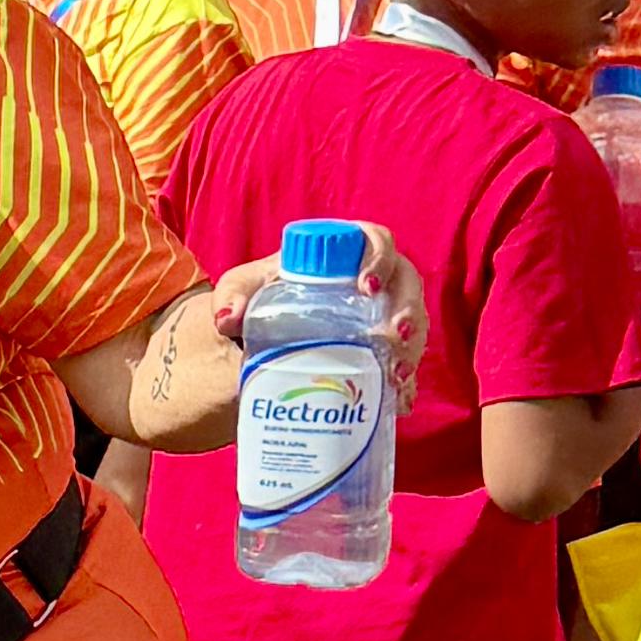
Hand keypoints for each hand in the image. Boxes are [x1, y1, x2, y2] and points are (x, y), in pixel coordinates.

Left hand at [211, 221, 429, 390]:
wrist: (251, 338)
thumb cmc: (253, 299)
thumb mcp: (240, 291)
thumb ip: (233, 294)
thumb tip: (228, 318)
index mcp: (340, 256)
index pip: (373, 240)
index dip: (379, 258)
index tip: (367, 287)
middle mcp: (368, 282)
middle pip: (406, 283)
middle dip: (408, 309)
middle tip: (394, 336)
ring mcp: (379, 316)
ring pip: (411, 323)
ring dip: (412, 348)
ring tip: (396, 375)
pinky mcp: (379, 350)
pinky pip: (403, 360)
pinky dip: (404, 380)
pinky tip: (399, 400)